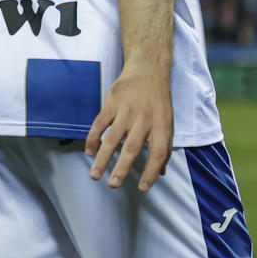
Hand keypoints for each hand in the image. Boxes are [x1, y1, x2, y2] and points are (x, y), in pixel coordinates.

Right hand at [86, 72, 174, 190]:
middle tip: (113, 185)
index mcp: (162, 124)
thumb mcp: (167, 120)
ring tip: (95, 175)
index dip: (152, 171)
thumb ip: (163, 146)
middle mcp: (145, 118)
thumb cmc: (158, 100)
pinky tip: (89, 152)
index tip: (143, 188)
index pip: (159, 152)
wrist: (148, 69)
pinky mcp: (111, 102)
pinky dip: (93, 139)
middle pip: (133, 147)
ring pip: (113, 138)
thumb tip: (161, 173)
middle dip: (122, 168)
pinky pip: (100, 124)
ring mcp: (127, 110)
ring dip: (103, 158)